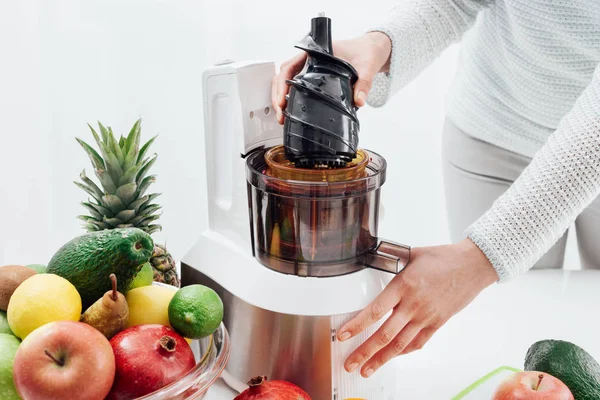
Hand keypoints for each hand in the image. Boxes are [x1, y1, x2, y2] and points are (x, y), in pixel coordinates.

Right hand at [271, 32, 391, 123]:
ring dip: (281, 100)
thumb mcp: (366, 66)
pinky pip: (296, 89)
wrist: (370, 51)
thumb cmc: (364, 53)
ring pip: (286, 83)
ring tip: (282, 118)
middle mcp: (308, 62)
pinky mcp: (314, 81)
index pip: (289, 66)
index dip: (282, 83)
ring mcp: (309, 71)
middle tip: (280, 115)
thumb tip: (358, 100)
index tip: (282, 100)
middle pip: (283, 77)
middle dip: (278, 96)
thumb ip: (364, 83)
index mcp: (315, 53)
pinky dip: (290, 101)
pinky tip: (291, 113)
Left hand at [337, 238, 497, 376]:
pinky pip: (418, 342)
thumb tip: (373, 252)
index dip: (357, 325)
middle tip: (350, 364)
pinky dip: (403, 352)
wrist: (473, 266)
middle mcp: (413, 305)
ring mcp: (426, 317)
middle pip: (385, 334)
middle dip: (364, 352)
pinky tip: (392, 357)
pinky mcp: (437, 323)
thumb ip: (392, 256)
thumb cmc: (445, 258)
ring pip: (400, 344)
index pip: (376, 311)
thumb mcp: (413, 253)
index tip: (343, 335)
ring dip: (381, 359)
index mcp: (404, 286)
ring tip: (367, 369)